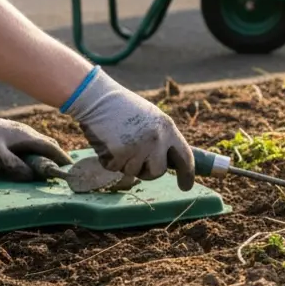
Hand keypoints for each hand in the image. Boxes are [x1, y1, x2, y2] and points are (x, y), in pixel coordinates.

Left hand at [0, 96, 71, 180]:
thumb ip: (14, 165)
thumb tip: (30, 177)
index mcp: (28, 137)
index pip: (52, 148)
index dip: (62, 158)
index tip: (71, 168)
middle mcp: (28, 133)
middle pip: (48, 145)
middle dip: (56, 157)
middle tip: (59, 171)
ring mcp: (20, 132)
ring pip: (38, 145)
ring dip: (43, 156)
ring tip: (43, 169)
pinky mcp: (13, 134)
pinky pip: (28, 145)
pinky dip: (32, 153)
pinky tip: (22, 162)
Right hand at [62, 68, 194, 190]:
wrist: (98, 99)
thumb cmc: (124, 109)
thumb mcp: (152, 119)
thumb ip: (162, 138)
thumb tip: (169, 161)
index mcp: (168, 128)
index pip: (185, 157)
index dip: (187, 174)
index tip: (186, 186)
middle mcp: (157, 139)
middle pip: (158, 172)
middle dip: (147, 171)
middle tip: (136, 158)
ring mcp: (138, 147)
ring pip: (133, 172)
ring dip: (124, 163)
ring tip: (119, 140)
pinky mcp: (119, 154)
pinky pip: (115, 169)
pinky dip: (109, 160)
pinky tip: (108, 142)